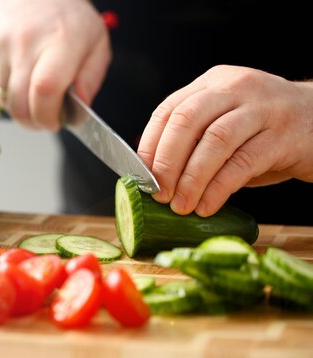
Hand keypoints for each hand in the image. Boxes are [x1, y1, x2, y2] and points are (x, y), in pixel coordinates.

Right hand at [0, 0, 110, 130]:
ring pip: (1, 98)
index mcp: (61, 41)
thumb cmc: (66, 17)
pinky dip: (1, 88)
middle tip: (42, 119)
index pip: (45, 91)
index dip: (47, 116)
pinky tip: (14, 72)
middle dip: (31, 122)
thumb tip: (78, 111)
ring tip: (29, 93)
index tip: (53, 122)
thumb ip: (91, 79)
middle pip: (19, 103)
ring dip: (16, 106)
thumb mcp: (95, 42)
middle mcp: (26, 42)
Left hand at [137, 65, 312, 216]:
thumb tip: (152, 177)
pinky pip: (243, 162)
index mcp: (213, 84)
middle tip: (158, 194)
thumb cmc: (265, 131)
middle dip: (166, 161)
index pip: (168, 110)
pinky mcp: (284, 134)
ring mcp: (263, 108)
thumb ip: (194, 140)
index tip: (139, 177)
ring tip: (180, 205)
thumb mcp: (225, 124)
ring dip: (191, 179)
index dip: (150, 145)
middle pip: (186, 120)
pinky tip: (207, 206)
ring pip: (214, 141)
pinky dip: (219, 188)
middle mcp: (235, 88)